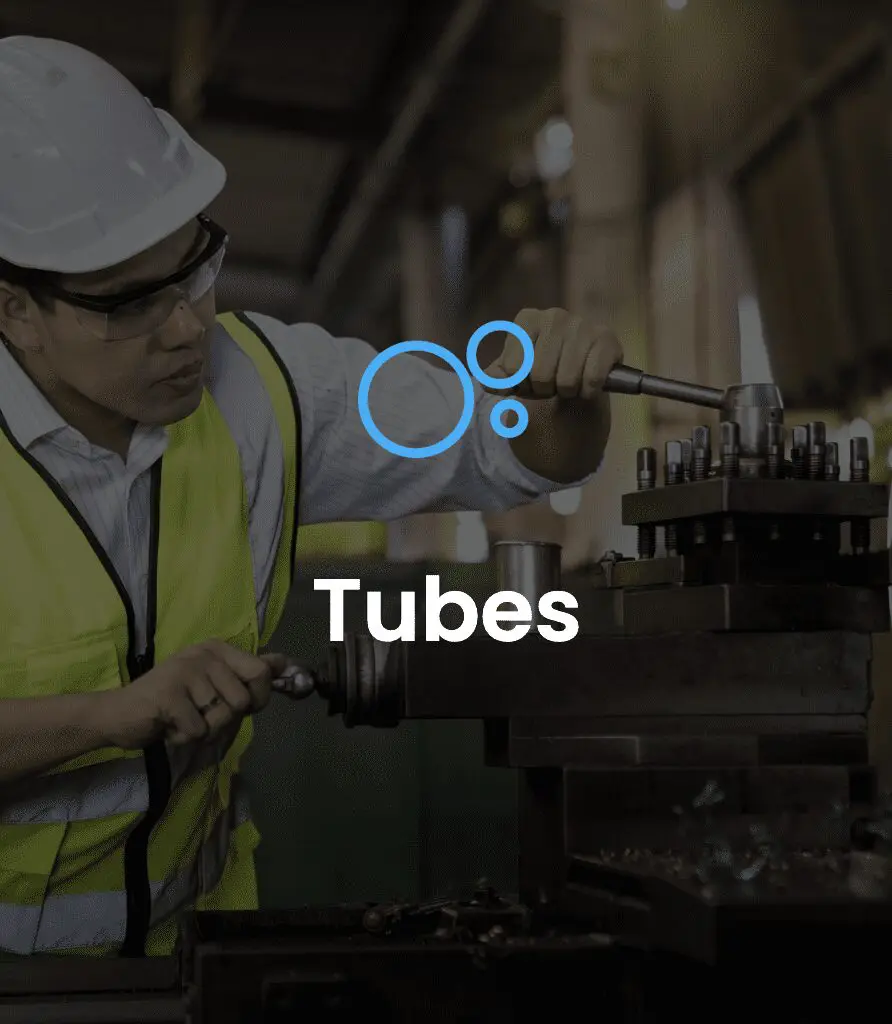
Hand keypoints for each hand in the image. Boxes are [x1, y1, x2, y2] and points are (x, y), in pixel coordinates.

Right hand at [96, 641, 290, 749]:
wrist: (118, 715)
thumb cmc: (170, 702)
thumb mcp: (211, 683)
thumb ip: (245, 674)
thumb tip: (283, 663)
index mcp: (217, 649)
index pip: (261, 672)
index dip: (257, 697)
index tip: (238, 705)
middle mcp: (204, 654)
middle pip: (244, 700)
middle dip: (226, 719)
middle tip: (201, 715)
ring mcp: (186, 672)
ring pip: (222, 718)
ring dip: (204, 730)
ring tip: (182, 719)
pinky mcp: (169, 695)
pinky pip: (199, 730)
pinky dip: (184, 737)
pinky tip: (168, 726)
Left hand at [483, 307, 622, 400]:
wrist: (580, 369)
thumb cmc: (543, 367)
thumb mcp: (515, 373)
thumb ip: (497, 378)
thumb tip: (489, 383)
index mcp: (527, 319)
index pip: (513, 367)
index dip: (521, 383)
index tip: (530, 379)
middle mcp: (554, 315)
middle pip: (541, 375)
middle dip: (545, 390)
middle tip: (552, 383)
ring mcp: (582, 325)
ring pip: (566, 380)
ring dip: (567, 392)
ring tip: (570, 383)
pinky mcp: (607, 339)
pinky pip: (592, 379)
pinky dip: (588, 392)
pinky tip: (587, 386)